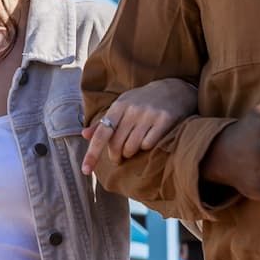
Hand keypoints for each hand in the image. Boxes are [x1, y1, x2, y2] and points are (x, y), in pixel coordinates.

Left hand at [81, 78, 197, 174]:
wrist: (174, 89)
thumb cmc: (143, 101)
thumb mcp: (122, 105)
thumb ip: (104, 122)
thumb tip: (84, 135)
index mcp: (118, 106)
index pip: (101, 134)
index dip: (92, 154)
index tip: (85, 170)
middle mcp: (132, 110)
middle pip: (116, 145)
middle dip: (115, 156)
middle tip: (118, 158)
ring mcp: (149, 115)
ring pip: (132, 148)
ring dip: (131, 153)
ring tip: (134, 147)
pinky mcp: (164, 120)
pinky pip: (149, 145)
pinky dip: (146, 148)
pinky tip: (149, 141)